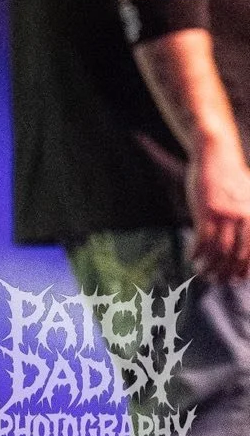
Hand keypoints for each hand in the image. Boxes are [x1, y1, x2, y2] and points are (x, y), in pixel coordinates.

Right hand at [189, 148, 249, 280]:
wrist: (216, 155)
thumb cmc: (232, 178)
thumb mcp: (249, 199)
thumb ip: (249, 219)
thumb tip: (246, 246)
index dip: (245, 271)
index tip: (236, 280)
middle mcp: (244, 219)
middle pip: (237, 256)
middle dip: (226, 273)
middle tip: (216, 280)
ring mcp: (225, 214)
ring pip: (219, 251)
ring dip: (209, 266)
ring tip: (201, 273)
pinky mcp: (207, 210)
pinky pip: (202, 239)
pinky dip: (196, 252)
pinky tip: (191, 258)